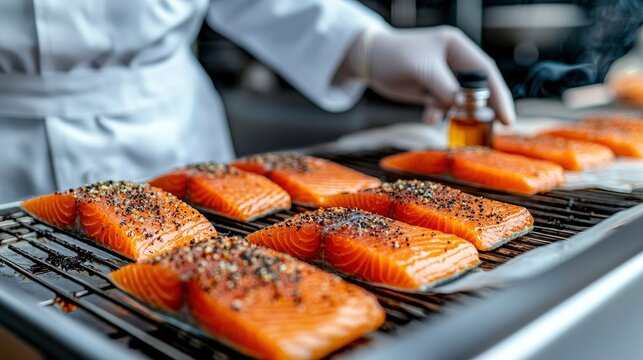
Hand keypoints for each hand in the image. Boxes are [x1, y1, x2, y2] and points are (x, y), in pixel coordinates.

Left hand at [347, 25, 515, 124]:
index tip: (507, 118)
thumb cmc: (394, 56)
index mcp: (457, 47)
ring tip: (449, 121)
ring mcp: (443, 77)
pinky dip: (438, 114)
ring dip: (455, 113)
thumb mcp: (423, 70)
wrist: (369, 60)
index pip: (486, 72)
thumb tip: (462, 107)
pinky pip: (443, 106)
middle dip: (481, 108)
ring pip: (460, 101)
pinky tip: (429, 117)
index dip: (499, 95)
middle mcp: (454, 61)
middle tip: (490, 129)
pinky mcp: (432, 90)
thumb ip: (444, 88)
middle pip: (478, 88)